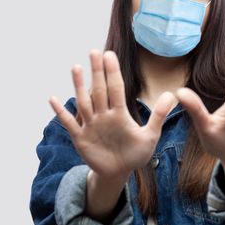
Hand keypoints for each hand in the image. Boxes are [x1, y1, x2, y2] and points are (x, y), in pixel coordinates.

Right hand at [49, 50, 177, 179]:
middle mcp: (104, 116)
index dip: (113, 73)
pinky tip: (53, 98)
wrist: (119, 172)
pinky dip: (61, 113)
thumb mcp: (150, 135)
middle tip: (94, 51)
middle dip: (97, 72)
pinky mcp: (80, 138)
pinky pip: (69, 124)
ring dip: (78, 86)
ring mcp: (91, 126)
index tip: (110, 54)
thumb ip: (159, 115)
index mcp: (120, 114)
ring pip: (84, 103)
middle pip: (100, 90)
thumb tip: (172, 95)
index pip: (116, 89)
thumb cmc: (135, 153)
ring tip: (76, 67)